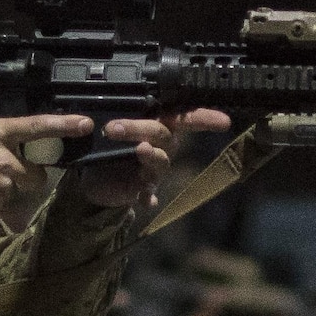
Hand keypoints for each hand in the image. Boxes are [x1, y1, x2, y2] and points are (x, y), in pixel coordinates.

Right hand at [0, 114, 95, 230]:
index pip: (34, 127)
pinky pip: (0, 209)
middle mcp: (3, 160)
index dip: (62, 125)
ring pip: (15, 192)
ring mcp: (1, 187)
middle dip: (27, 178)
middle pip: (34, 173)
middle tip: (5, 178)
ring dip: (2, 193)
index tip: (85, 125)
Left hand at [76, 108, 230, 207]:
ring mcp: (153, 169)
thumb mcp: (104, 124)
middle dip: (140, 128)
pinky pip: (149, 193)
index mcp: (156, 125)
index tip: (223, 122)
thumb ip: (107, 116)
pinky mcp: (142, 189)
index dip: (204, 118)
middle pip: (163, 134)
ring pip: (160, 160)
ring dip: (149, 154)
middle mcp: (161, 146)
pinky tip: (146, 200)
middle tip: (113, 128)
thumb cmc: (105, 143)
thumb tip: (96, 114)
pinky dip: (148, 196)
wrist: (92, 178)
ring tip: (137, 149)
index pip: (183, 117)